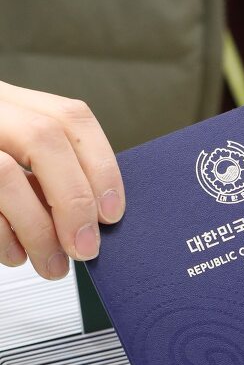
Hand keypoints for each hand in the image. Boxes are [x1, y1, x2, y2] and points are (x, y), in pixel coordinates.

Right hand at [0, 81, 124, 279]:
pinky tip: (13, 254)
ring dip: (39, 230)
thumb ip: (47, 170)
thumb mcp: (10, 152)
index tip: (112, 212)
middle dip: (74, 201)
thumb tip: (97, 214)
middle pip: (44, 139)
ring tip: (52, 264)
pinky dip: (1, 237)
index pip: (70, 116)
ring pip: (5, 175)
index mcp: (7, 100)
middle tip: (86, 248)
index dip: (101, 165)